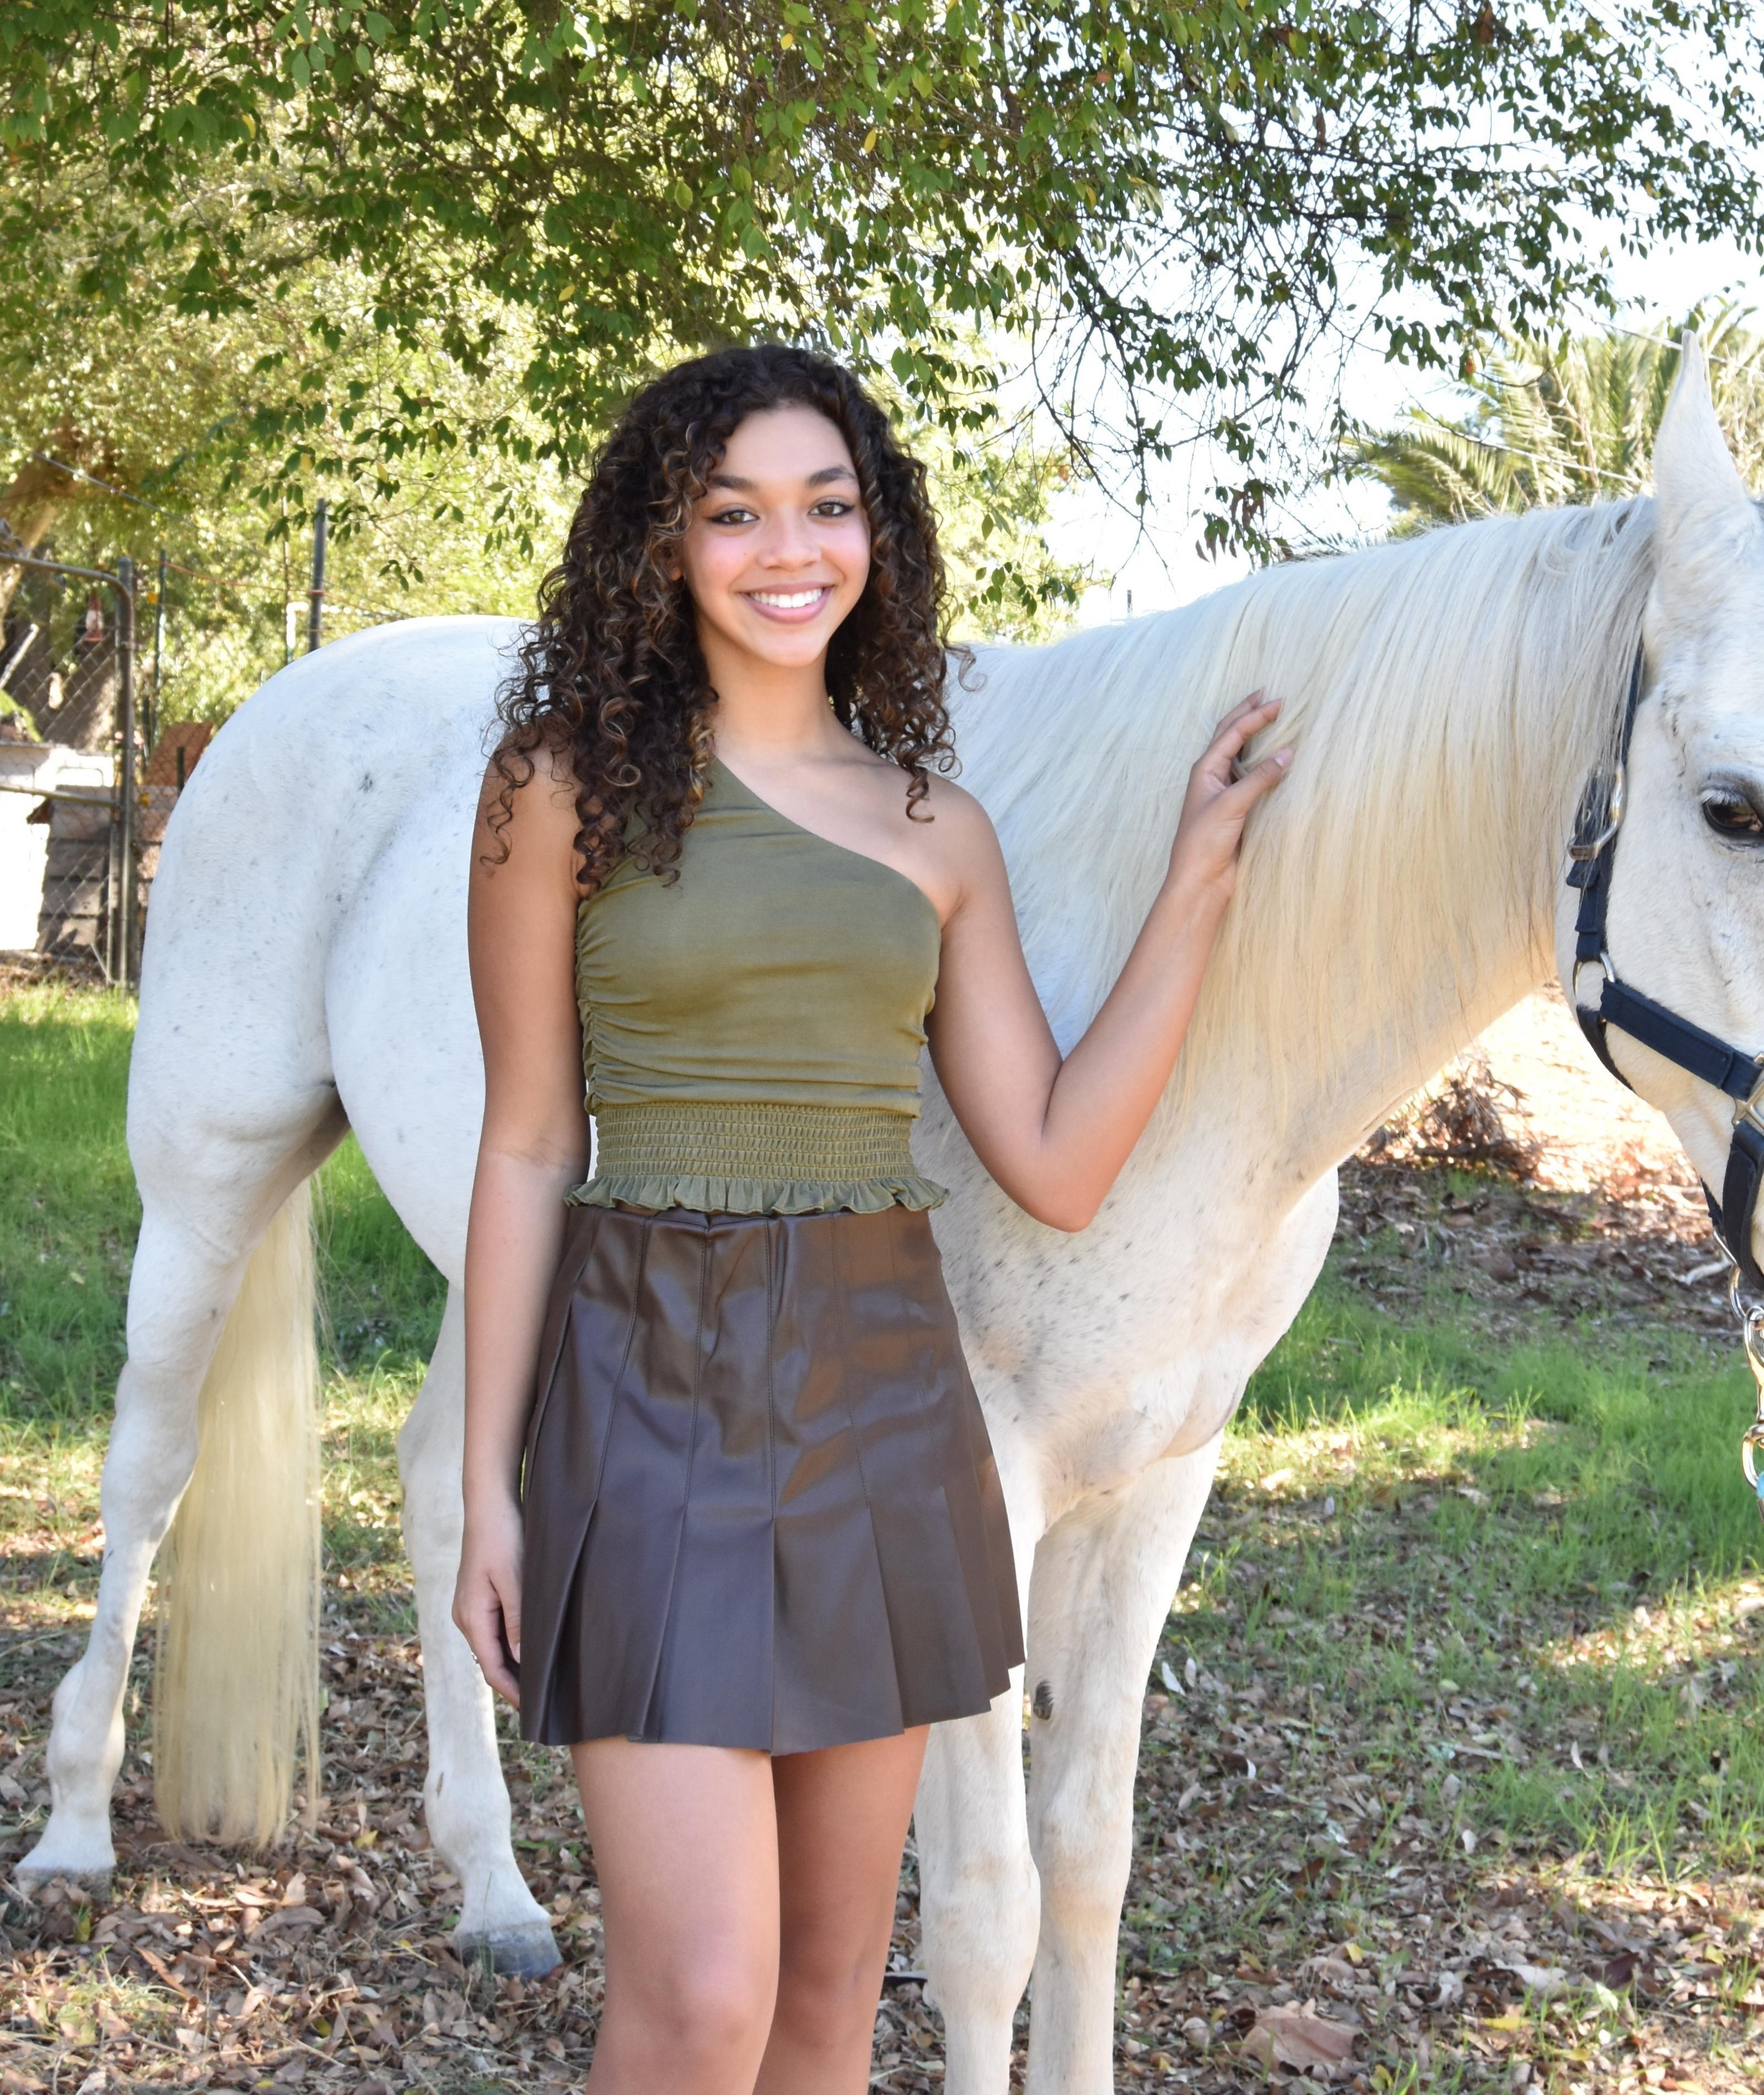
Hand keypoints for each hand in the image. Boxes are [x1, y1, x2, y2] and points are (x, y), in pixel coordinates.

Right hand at [453, 1496, 523, 1705]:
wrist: (489, 1505)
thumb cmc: (503, 1537)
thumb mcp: (515, 1580)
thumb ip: (517, 1621)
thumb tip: (520, 1661)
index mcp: (472, 1617)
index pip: (492, 1668)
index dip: (513, 1692)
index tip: (535, 1709)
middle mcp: (466, 1616)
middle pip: (491, 1661)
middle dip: (515, 1682)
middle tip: (545, 1699)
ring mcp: (470, 1607)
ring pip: (493, 1646)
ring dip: (514, 1663)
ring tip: (542, 1678)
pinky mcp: (478, 1597)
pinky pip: (494, 1630)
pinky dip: (511, 1644)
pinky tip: (530, 1646)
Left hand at [1164, 692, 1289, 902]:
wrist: (1200, 880)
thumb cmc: (1204, 842)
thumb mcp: (1232, 805)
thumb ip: (1260, 778)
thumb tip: (1288, 754)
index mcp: (1205, 769)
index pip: (1232, 732)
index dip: (1255, 715)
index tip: (1279, 701)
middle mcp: (1214, 776)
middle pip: (1232, 736)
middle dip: (1249, 715)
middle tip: (1269, 696)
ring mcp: (1225, 792)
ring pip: (1243, 756)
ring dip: (1258, 737)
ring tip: (1275, 720)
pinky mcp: (1238, 809)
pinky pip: (1254, 779)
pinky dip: (1266, 765)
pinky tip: (1279, 761)